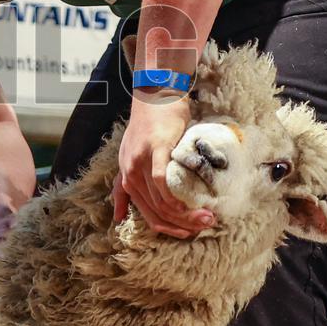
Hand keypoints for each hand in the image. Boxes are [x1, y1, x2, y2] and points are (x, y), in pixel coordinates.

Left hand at [113, 88, 214, 236]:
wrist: (155, 93)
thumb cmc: (151, 124)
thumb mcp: (133, 155)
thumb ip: (126, 184)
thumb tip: (118, 213)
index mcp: (126, 176)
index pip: (146, 215)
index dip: (169, 229)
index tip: (189, 232)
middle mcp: (130, 172)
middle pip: (155, 213)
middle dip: (181, 226)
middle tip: (204, 228)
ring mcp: (140, 162)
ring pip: (161, 202)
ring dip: (185, 216)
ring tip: (207, 218)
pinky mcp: (154, 150)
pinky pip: (162, 182)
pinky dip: (176, 198)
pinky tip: (192, 205)